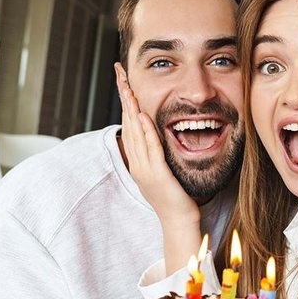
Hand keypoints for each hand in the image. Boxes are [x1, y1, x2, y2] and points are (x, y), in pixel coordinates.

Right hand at [119, 87, 201, 268]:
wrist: (178, 223)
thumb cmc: (176, 199)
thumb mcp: (164, 173)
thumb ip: (159, 155)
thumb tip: (159, 138)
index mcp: (138, 162)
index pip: (129, 127)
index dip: (126, 104)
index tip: (123, 84)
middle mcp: (137, 164)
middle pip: (127, 125)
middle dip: (124, 99)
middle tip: (120, 75)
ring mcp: (145, 170)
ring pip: (135, 133)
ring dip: (131, 109)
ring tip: (127, 88)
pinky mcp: (157, 175)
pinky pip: (151, 148)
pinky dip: (146, 131)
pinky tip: (143, 116)